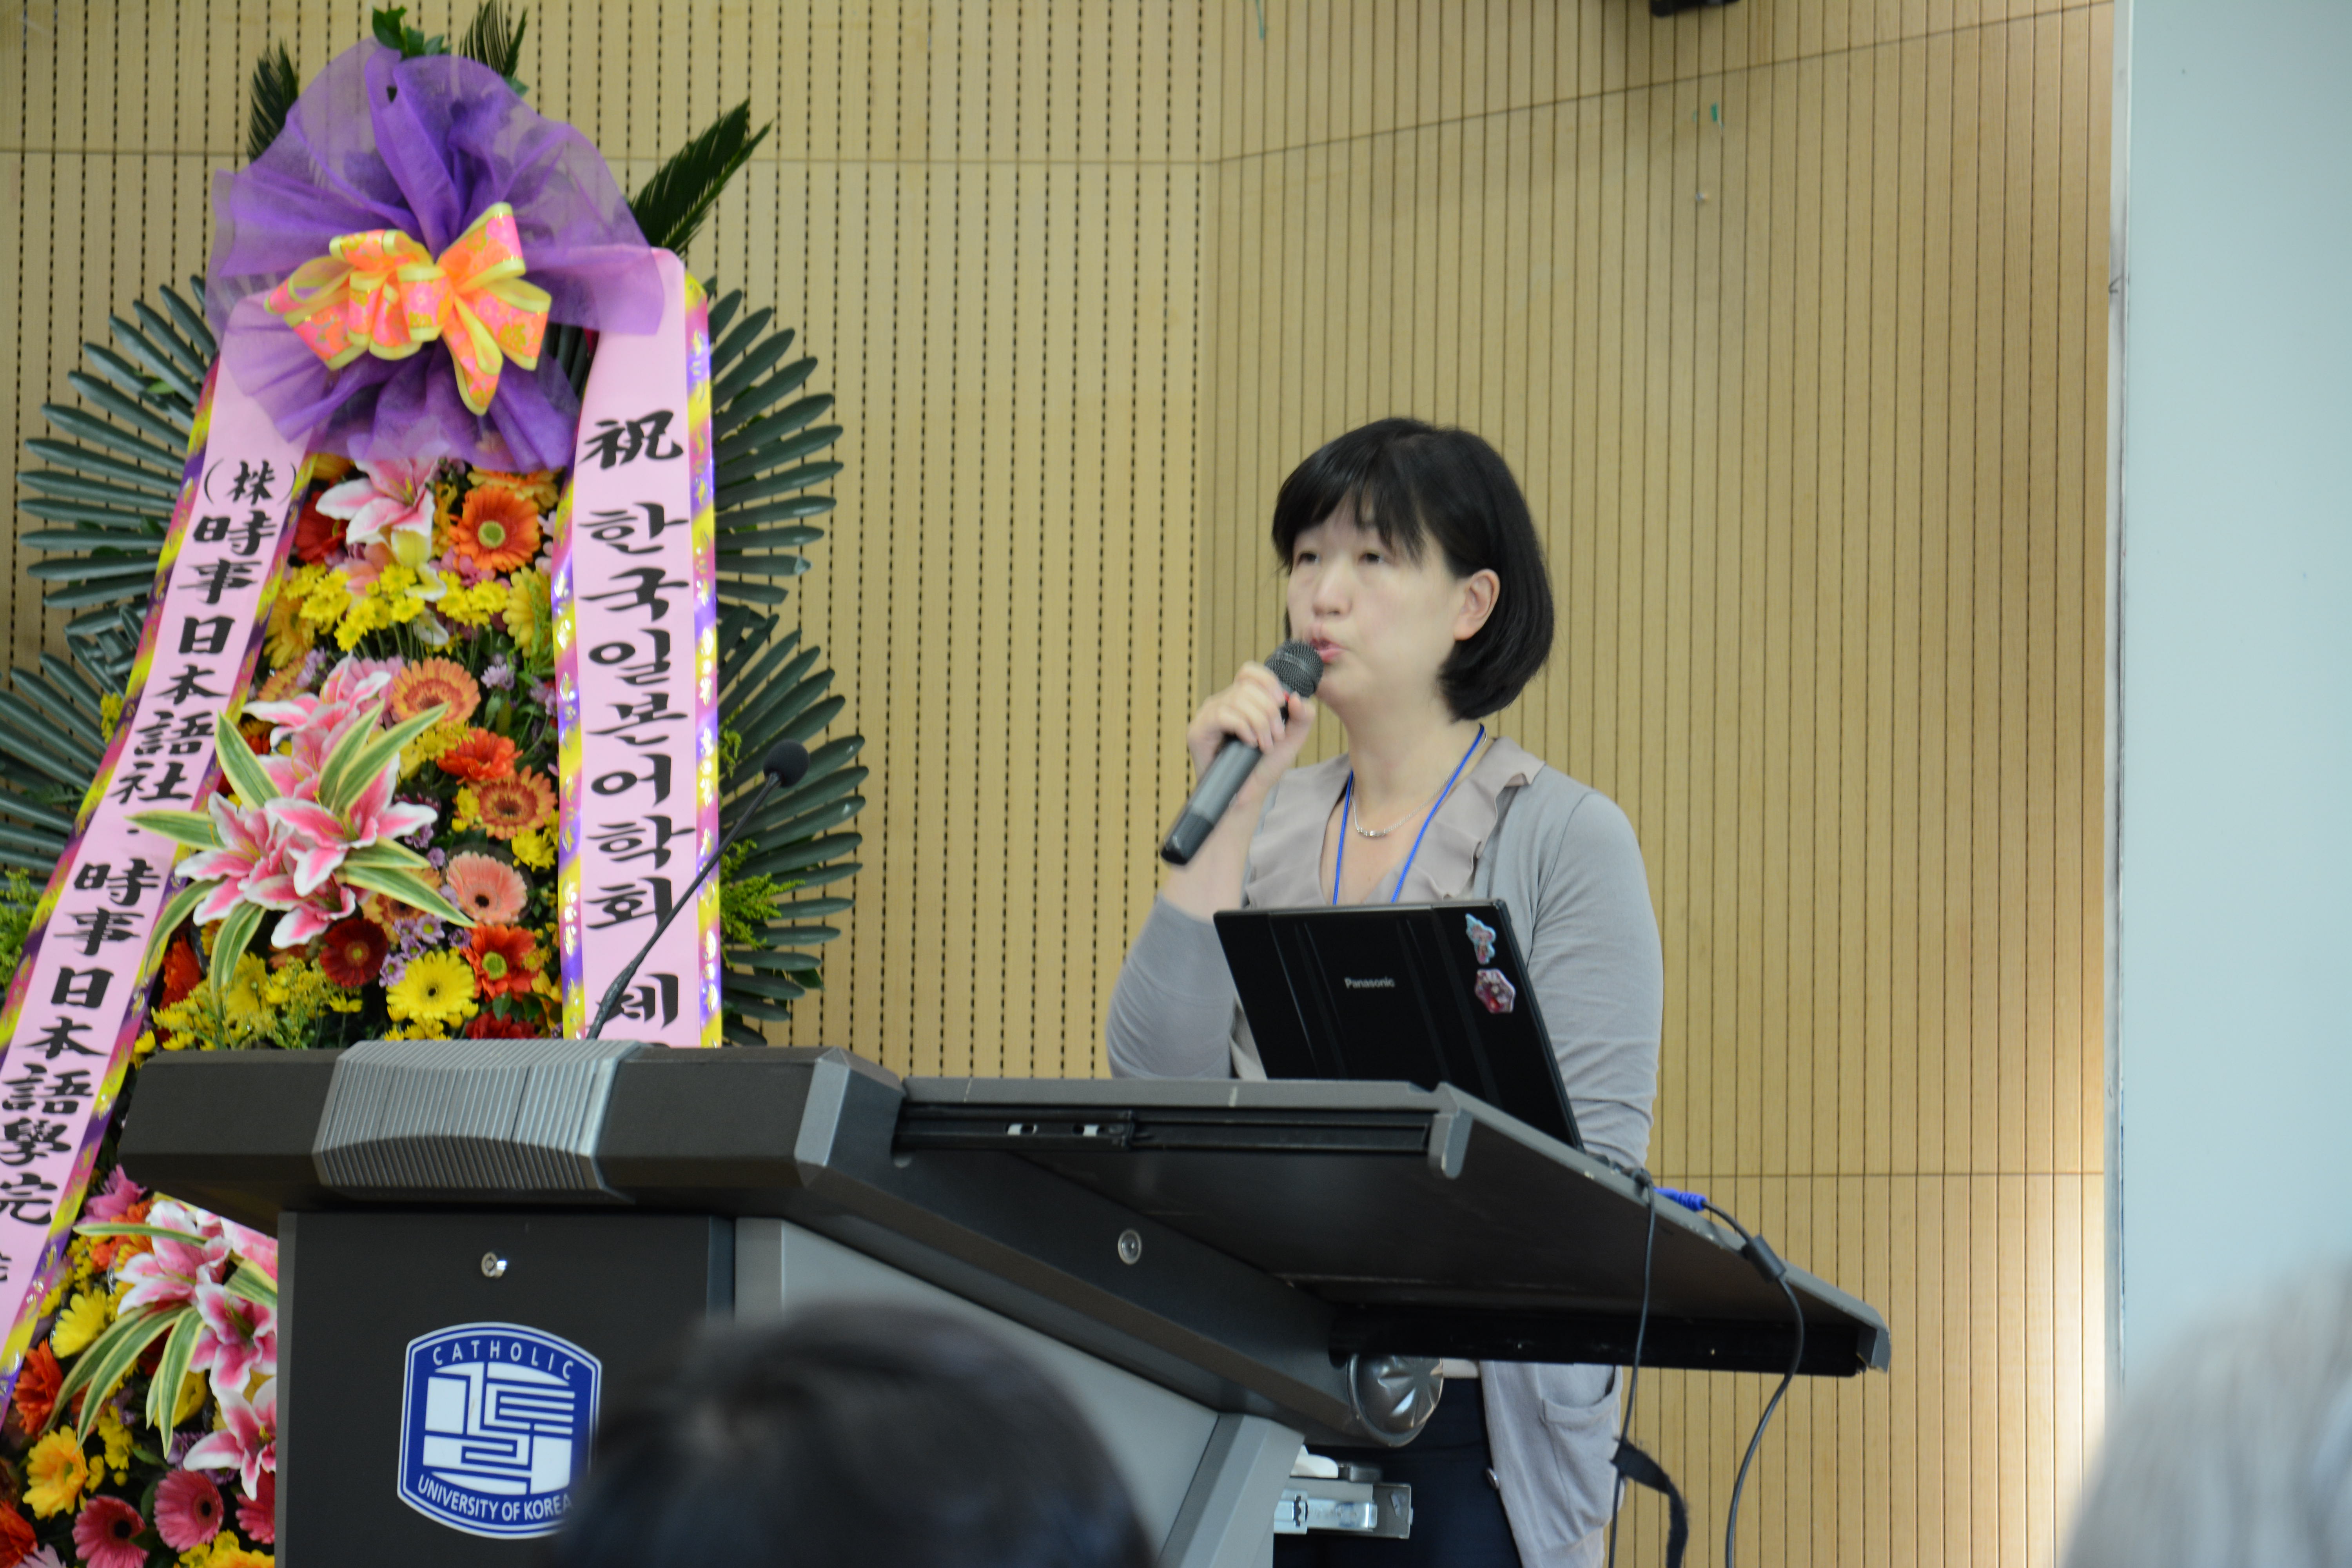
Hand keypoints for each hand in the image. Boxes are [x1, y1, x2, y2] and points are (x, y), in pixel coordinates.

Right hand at [1186, 662, 1315, 789]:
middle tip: (1276, 736)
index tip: (1282, 703)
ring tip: (1264, 744)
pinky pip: (1222, 715)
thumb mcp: (1291, 739)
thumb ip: (1302, 717)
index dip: (1268, 682)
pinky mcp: (1198, 730)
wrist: (1247, 794)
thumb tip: (1296, 697)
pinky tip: (1249, 743)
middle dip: (1269, 712)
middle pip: (1247, 687)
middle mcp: (1223, 702)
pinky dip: (1243, 727)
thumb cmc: (1264, 766)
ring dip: (1259, 723)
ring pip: (1237, 699)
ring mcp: (1208, 715)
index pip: (1250, 672)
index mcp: (1241, 700)